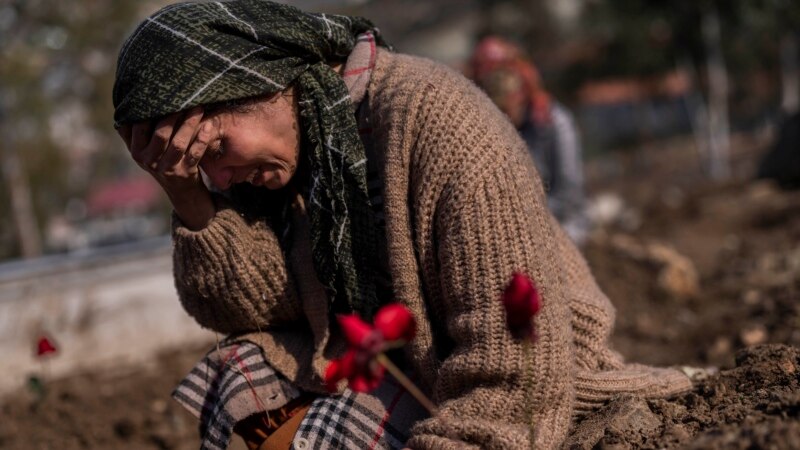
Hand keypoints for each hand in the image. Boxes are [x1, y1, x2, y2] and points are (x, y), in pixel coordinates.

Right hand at [116, 107, 219, 229]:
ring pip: (179, 143)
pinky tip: (209, 126)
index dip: (150, 110)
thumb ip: (131, 132)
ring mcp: (169, 168)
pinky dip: (203, 140)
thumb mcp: (142, 151)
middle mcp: (150, 161)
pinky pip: (196, 154)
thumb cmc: (161, 162)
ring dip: (189, 124)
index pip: (139, 127)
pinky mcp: (187, 173)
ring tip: (198, 107)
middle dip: (173, 115)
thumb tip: (123, 105)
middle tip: (184, 98)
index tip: (161, 94)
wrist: (181, 192)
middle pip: (161, 135)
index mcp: (136, 152)